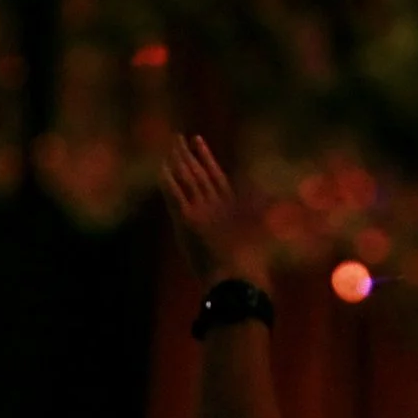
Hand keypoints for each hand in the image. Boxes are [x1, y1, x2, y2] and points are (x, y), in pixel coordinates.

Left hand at [160, 135, 265, 286]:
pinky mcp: (188, 220)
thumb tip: (256, 209)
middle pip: (199, 173)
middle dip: (189, 155)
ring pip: (187, 179)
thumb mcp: (252, 242)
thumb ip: (251, 223)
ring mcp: (202, 210)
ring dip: (178, 162)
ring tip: (170, 147)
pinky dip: (168, 180)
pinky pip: (175, 194)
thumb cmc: (246, 268)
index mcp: (233, 207)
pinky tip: (161, 168)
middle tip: (179, 138)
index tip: (198, 141)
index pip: (216, 175)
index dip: (206, 157)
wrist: (237, 278)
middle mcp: (217, 203)